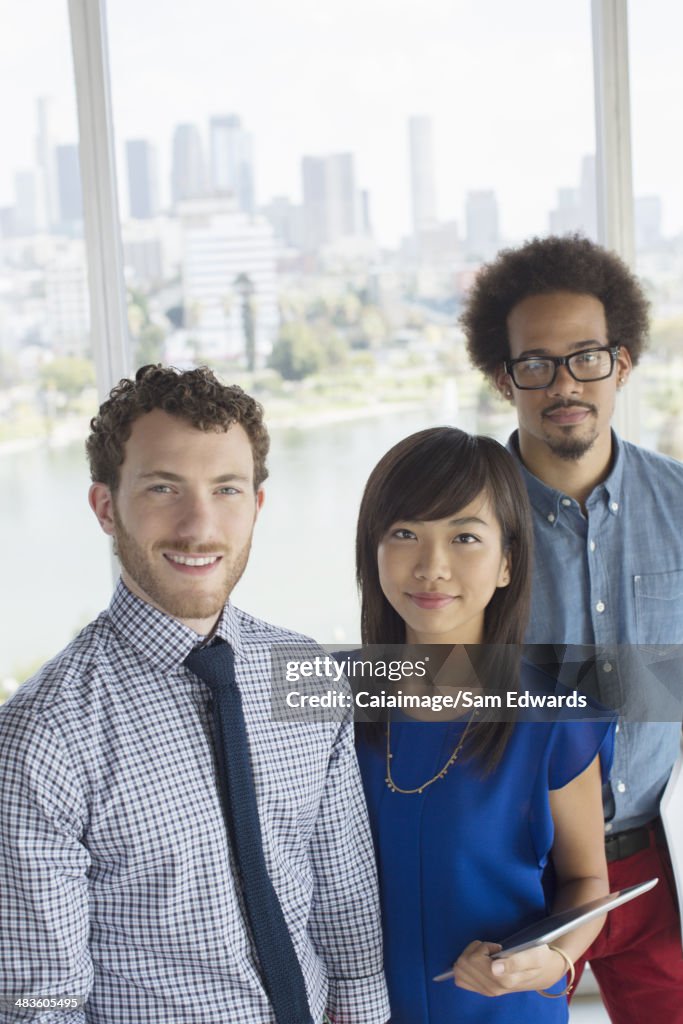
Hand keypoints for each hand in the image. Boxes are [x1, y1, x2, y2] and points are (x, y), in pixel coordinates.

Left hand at [452, 941, 567, 996]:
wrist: (543, 973)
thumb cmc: (538, 958)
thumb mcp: (532, 954)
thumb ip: (514, 961)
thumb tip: (494, 967)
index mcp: (503, 980)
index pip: (475, 960)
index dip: (483, 947)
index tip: (497, 946)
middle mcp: (492, 988)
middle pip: (464, 963)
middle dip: (474, 949)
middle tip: (491, 949)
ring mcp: (486, 991)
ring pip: (459, 970)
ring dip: (469, 956)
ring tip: (485, 954)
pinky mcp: (482, 990)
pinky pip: (460, 979)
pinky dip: (465, 966)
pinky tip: (478, 962)